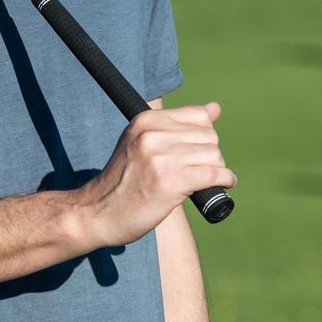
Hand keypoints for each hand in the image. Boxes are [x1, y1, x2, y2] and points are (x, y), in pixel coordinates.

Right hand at [76, 103, 234, 246]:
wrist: (97, 213)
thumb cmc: (124, 180)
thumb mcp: (142, 142)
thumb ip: (177, 125)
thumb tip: (216, 108)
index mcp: (146, 120)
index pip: (198, 115)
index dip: (204, 136)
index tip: (198, 152)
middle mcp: (152, 135)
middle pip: (208, 136)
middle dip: (211, 154)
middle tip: (201, 171)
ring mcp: (160, 158)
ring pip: (213, 154)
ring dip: (218, 169)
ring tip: (206, 180)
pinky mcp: (169, 183)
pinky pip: (212, 174)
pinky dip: (224, 180)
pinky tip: (224, 184)